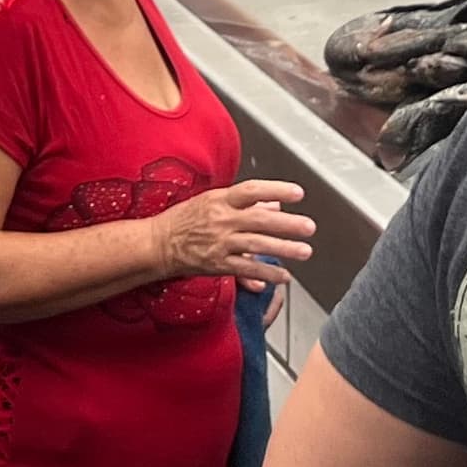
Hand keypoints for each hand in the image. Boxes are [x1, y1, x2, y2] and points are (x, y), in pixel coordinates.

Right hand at [153, 178, 317, 286]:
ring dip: (283, 249)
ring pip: (256, 245)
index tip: (297, 193)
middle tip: (309, 227)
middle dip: (287, 224)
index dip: (276, 191)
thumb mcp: (212, 202)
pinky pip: (246, 269)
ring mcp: (219, 243)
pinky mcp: (217, 264)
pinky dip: (266, 273)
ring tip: (304, 251)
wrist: (158, 244)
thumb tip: (274, 204)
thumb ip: (245, 204)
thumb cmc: (184, 220)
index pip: (251, 191)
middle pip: (259, 220)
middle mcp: (221, 220)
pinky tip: (284, 276)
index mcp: (220, 200)